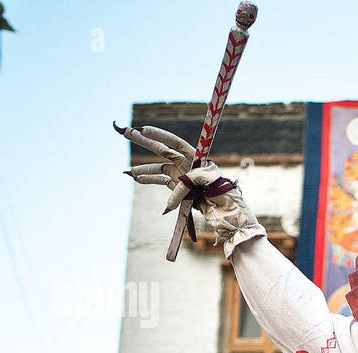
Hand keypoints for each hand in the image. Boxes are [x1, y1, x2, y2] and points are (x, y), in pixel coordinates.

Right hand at [114, 123, 264, 255]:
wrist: (231, 217)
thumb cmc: (227, 197)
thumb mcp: (213, 182)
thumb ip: (194, 178)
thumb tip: (175, 187)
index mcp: (199, 158)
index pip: (176, 142)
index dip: (159, 135)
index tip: (143, 129)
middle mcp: (189, 166)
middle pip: (163, 151)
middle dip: (144, 143)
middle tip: (126, 133)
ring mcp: (183, 178)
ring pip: (159, 170)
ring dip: (144, 170)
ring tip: (130, 171)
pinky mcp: (180, 191)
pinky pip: (161, 183)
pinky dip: (149, 181)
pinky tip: (137, 178)